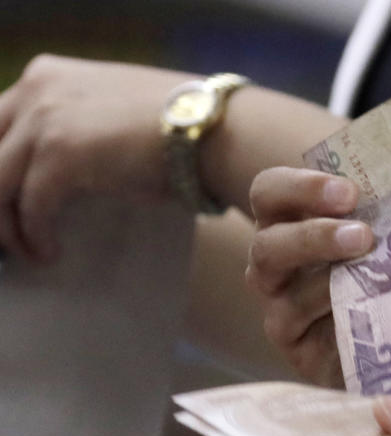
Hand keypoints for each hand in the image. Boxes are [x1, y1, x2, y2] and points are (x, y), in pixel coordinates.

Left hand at [0, 54, 198, 261]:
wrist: (219, 130)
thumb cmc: (184, 129)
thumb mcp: (114, 115)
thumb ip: (79, 129)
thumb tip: (61, 175)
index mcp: (46, 76)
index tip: (7, 206)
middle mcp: (37, 89)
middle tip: (8, 237)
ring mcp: (46, 119)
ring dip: (7, 226)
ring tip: (27, 252)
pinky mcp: (61, 154)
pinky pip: (29, 206)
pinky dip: (35, 236)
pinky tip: (50, 253)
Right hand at [245, 167, 373, 386]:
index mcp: (289, 224)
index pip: (270, 193)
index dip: (302, 187)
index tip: (351, 191)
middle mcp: (275, 264)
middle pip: (267, 242)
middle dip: (314, 235)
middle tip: (364, 235)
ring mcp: (279, 306)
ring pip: (275, 283)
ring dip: (323, 275)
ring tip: (368, 268)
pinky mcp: (294, 345)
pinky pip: (297, 324)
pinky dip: (329, 310)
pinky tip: (367, 305)